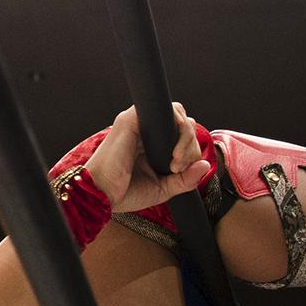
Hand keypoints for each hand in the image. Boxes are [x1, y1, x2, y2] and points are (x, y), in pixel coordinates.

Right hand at [83, 104, 210, 211]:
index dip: (190, 150)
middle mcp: (144, 130)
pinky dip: (177, 129)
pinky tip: (172, 153)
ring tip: (176, 163)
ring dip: (186, 138)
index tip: (181, 171)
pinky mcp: (130, 120)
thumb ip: (185, 180)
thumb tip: (205, 167)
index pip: (181, 134)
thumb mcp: (162, 188)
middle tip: (179, 167)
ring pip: (177, 114)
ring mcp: (137, 123)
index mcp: (149, 144)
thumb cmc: (124, 192)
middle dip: (190, 146)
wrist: (100, 195)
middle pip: (183, 123)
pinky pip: (164, 110)